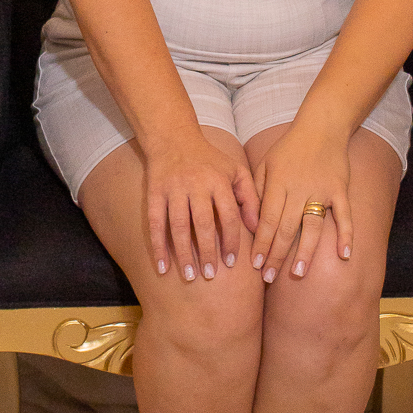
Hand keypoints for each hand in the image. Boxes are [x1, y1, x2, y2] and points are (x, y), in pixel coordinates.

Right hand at [145, 132, 257, 280]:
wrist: (173, 137)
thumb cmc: (210, 160)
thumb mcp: (236, 170)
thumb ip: (250, 197)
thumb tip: (257, 228)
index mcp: (218, 180)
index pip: (228, 215)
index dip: (231, 240)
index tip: (231, 263)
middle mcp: (196, 184)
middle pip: (202, 223)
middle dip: (207, 251)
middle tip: (211, 275)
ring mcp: (173, 188)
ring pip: (177, 225)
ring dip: (183, 253)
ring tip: (190, 275)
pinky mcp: (155, 192)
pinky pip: (155, 222)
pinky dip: (157, 246)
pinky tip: (162, 267)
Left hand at [244, 122, 352, 283]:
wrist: (321, 126)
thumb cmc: (288, 148)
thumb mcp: (265, 164)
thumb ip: (256, 191)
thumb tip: (247, 222)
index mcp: (278, 184)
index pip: (267, 220)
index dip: (260, 243)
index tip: (255, 265)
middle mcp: (299, 189)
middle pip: (286, 228)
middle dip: (276, 255)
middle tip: (269, 278)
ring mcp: (321, 190)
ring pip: (312, 226)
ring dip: (305, 251)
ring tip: (298, 274)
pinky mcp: (340, 190)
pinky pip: (344, 215)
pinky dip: (346, 235)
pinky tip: (344, 255)